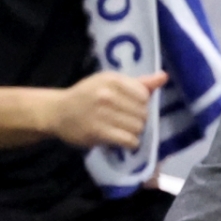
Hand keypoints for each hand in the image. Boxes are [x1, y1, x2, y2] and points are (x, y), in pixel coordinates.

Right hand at [47, 71, 166, 149]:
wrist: (57, 112)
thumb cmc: (87, 96)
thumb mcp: (110, 84)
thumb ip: (139, 83)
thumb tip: (163, 76)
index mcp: (112, 79)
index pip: (144, 96)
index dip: (141, 104)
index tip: (130, 107)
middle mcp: (106, 94)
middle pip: (143, 113)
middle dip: (138, 120)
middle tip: (124, 121)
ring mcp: (102, 113)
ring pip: (138, 128)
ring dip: (133, 133)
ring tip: (121, 130)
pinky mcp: (98, 131)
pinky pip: (129, 140)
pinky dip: (129, 143)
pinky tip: (121, 139)